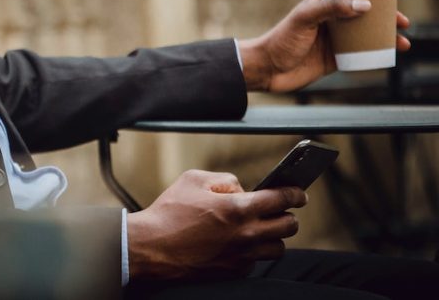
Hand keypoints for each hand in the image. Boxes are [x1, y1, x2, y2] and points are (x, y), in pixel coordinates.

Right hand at [126, 170, 305, 280]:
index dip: (295, 193)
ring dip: (273, 236)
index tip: (299, 193)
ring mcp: (242, 256)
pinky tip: (237, 243)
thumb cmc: (169, 211)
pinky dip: (252, 251)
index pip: (282, 199)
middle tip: (280, 210)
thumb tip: (241, 189)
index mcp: (238, 208)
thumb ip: (224, 180)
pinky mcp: (234, 271)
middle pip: (289, 226)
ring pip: (278, 248)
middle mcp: (246, 234)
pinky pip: (255, 261)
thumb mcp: (193, 179)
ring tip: (260, 228)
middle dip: (288, 215)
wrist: (152, 247)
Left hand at [238, 0, 411, 92]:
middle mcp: (329, 21)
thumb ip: (331, 8)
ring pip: (364, 36)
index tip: (391, 4)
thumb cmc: (280, 40)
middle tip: (402, 24)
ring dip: (384, 38)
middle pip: (363, 17)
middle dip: (384, 19)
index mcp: (322, 5)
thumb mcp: (305, 18)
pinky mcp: (333, 59)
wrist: (266, 69)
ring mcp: (332, 40)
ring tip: (402, 43)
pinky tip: (387, 57)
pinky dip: (374, 55)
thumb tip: (364, 4)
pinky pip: (359, 56)